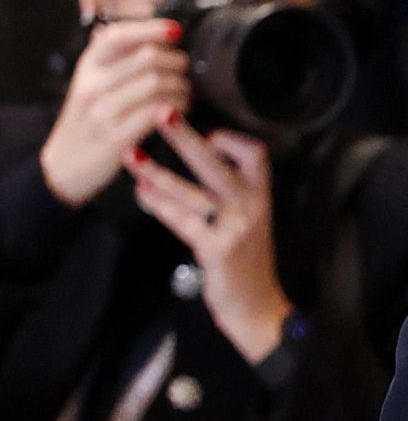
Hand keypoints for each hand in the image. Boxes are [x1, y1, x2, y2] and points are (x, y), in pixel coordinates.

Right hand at [39, 19, 191, 208]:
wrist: (65, 165)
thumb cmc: (89, 119)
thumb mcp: (93, 82)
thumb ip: (117, 58)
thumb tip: (154, 28)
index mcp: (88, 66)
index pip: (117, 35)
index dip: (151, 29)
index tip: (176, 31)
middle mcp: (92, 85)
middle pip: (147, 57)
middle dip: (178, 62)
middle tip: (187, 71)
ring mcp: (102, 111)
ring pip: (157, 84)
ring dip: (182, 86)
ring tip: (187, 92)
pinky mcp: (116, 137)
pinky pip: (157, 113)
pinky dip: (178, 108)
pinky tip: (181, 110)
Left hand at [125, 118, 294, 365]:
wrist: (256, 306)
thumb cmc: (245, 262)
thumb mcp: (248, 221)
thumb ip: (229, 193)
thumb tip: (197, 158)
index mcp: (261, 196)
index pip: (255, 154)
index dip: (231, 139)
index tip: (209, 134)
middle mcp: (252, 207)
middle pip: (217, 164)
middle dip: (186, 138)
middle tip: (161, 115)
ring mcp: (235, 227)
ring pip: (192, 192)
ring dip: (157, 173)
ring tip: (132, 157)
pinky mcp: (216, 248)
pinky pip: (181, 220)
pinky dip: (159, 204)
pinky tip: (142, 194)